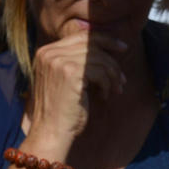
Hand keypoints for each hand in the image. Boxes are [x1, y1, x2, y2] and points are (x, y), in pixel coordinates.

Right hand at [27, 31, 127, 146]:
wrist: (50, 132)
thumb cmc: (60, 110)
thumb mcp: (64, 79)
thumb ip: (75, 60)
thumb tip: (104, 45)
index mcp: (45, 52)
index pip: (80, 36)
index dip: (104, 40)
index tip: (122, 48)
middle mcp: (49, 53)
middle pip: (91, 44)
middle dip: (112, 58)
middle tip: (123, 75)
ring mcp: (58, 61)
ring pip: (99, 58)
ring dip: (113, 75)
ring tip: (116, 89)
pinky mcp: (70, 72)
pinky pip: (100, 71)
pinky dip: (108, 84)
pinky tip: (105, 96)